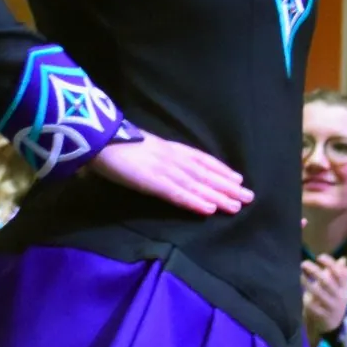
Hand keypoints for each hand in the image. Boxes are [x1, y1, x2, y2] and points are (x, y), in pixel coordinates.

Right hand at [88, 133, 249, 215]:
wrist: (97, 136)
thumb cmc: (112, 142)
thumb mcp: (139, 146)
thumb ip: (151, 155)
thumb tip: (154, 164)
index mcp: (168, 148)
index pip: (201, 159)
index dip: (220, 169)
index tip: (237, 178)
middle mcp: (171, 157)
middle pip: (205, 174)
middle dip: (227, 186)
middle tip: (249, 197)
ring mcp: (163, 169)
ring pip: (197, 185)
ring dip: (217, 196)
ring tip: (237, 206)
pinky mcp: (152, 181)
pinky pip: (177, 194)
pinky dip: (194, 202)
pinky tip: (209, 210)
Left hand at [301, 255, 346, 340]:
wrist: (334, 325)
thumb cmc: (334, 301)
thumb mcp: (340, 289)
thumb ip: (340, 274)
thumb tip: (343, 259)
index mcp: (345, 288)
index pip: (340, 273)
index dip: (330, 263)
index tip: (319, 257)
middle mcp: (339, 297)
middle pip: (327, 281)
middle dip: (314, 271)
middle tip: (304, 263)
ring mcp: (331, 307)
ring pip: (318, 293)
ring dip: (307, 283)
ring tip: (301, 276)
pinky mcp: (322, 316)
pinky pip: (312, 306)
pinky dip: (307, 298)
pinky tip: (303, 294)